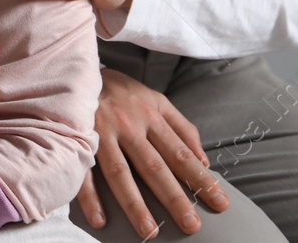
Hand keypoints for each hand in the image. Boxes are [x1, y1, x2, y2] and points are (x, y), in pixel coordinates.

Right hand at [78, 68, 227, 236]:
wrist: (78, 69)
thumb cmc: (122, 91)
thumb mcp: (156, 99)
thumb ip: (182, 127)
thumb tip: (205, 159)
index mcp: (151, 115)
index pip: (181, 153)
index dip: (200, 178)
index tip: (219, 202)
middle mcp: (129, 124)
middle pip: (154, 166)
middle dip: (174, 197)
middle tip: (191, 225)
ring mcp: (102, 131)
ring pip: (120, 172)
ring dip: (134, 203)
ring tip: (149, 231)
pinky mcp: (79, 137)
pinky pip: (84, 171)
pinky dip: (90, 196)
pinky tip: (100, 220)